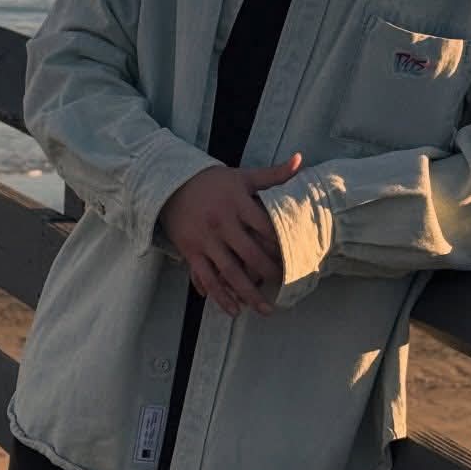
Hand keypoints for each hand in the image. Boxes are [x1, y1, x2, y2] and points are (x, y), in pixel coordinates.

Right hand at [159, 153, 302, 317]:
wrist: (170, 183)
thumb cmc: (213, 182)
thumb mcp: (242, 175)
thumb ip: (273, 174)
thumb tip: (300, 159)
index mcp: (237, 203)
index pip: (264, 227)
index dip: (280, 243)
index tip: (294, 256)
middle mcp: (222, 222)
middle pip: (250, 254)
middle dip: (269, 272)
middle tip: (284, 285)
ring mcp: (205, 239)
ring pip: (229, 272)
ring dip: (248, 293)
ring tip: (265, 310)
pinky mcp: (191, 251)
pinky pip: (207, 278)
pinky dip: (220, 296)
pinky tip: (234, 309)